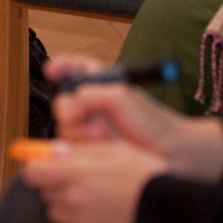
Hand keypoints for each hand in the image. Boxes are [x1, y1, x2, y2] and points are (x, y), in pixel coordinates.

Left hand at [21, 140, 167, 222]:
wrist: (170, 213)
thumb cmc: (147, 177)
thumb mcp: (116, 150)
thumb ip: (81, 151)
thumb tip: (54, 151)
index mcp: (76, 174)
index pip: (32, 172)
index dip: (37, 167)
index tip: (45, 164)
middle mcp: (72, 199)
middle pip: (43, 192)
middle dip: (54, 184)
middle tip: (78, 178)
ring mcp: (79, 222)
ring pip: (54, 212)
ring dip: (63, 204)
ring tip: (90, 196)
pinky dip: (75, 222)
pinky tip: (96, 213)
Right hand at [46, 55, 222, 179]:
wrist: (171, 156)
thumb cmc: (155, 124)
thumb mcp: (122, 97)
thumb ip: (91, 94)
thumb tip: (71, 105)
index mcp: (103, 85)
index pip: (76, 69)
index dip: (61, 66)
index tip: (51, 71)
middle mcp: (95, 106)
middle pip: (64, 101)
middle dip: (69, 109)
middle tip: (81, 116)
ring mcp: (92, 128)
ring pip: (66, 126)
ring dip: (80, 130)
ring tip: (103, 137)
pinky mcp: (92, 150)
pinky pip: (73, 146)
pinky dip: (82, 145)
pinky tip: (102, 147)